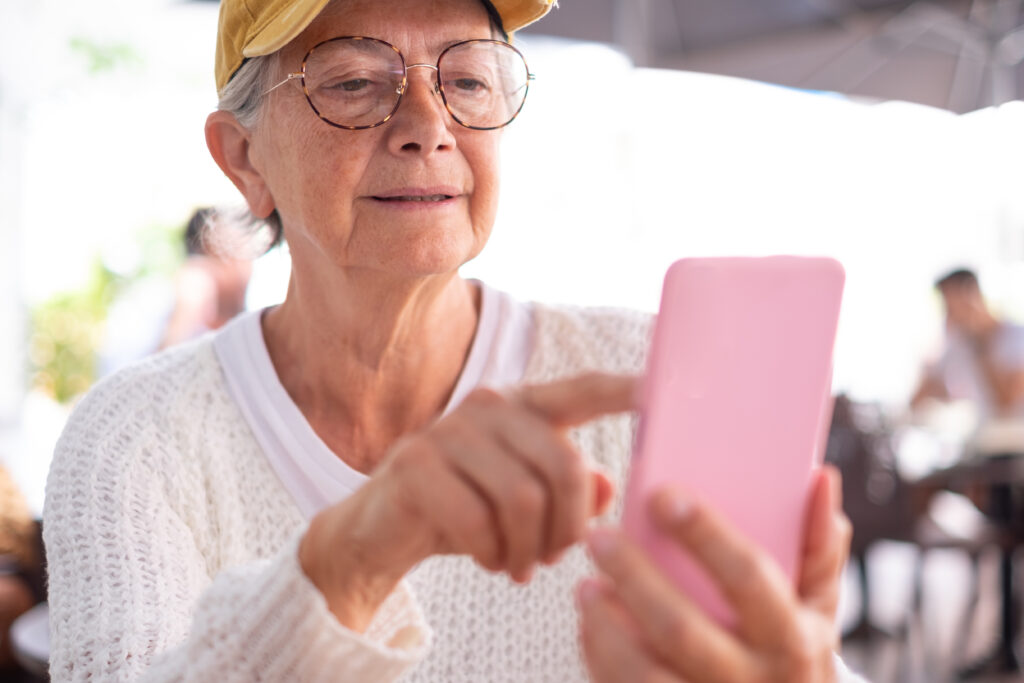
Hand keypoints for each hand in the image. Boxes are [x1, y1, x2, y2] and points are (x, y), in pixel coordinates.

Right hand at [300, 372, 638, 630]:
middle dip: (571, 526)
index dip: (623, 389)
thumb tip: (611, 487)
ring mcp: (448, 430)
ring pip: (523, 498)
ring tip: (522, 566)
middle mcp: (488, 406)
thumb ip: (572, 489)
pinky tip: (490, 561)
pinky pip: (478, 520)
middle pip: (563, 465)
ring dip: (530, 548)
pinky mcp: (415, 464)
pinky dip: (492, 554)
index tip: (662, 390)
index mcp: (523, 408)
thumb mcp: (526, 502)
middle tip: (558, 557)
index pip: (581, 390)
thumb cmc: (468, 511)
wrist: (382, 531)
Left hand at [578, 465, 850, 682]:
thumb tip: (820, 477)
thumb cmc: (792, 647)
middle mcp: (751, 679)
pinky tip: (591, 625)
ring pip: (644, 675)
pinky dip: (601, 659)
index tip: (663, 494)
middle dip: (634, 578)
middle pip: (681, 629)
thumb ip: (819, 544)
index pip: (746, 577)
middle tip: (599, 536)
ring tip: (585, 586)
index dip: (705, 534)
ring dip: (606, 626)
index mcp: (791, 638)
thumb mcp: (818, 604)